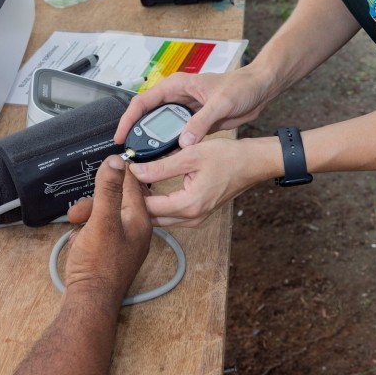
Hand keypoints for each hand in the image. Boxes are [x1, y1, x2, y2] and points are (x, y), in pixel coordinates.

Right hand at [64, 156, 152, 306]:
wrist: (88, 304)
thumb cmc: (98, 265)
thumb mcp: (102, 220)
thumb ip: (108, 190)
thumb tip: (116, 160)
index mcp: (140, 220)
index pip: (132, 184)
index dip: (115, 174)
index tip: (101, 166)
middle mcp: (136, 231)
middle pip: (115, 201)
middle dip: (93, 203)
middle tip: (77, 212)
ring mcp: (124, 244)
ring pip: (104, 217)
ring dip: (86, 218)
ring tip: (74, 229)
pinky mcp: (111, 255)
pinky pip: (98, 233)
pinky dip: (86, 235)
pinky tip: (78, 244)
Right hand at [114, 64, 275, 149]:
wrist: (259, 89)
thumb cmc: (241, 86)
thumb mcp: (221, 103)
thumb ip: (201, 122)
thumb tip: (184, 141)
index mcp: (177, 85)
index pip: (143, 101)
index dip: (128, 119)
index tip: (120, 136)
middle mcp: (177, 98)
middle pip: (148, 117)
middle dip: (139, 135)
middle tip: (132, 154)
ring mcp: (185, 111)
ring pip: (161, 128)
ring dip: (155, 143)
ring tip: (147, 160)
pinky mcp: (195, 123)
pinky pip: (177, 136)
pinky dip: (171, 147)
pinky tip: (167, 159)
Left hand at [127, 133, 280, 227]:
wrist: (252, 163)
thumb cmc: (229, 158)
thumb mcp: (191, 156)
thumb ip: (161, 166)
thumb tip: (136, 170)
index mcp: (189, 205)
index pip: (148, 207)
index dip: (132, 191)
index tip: (123, 176)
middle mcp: (192, 218)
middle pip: (152, 217)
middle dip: (136, 201)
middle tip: (125, 182)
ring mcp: (196, 218)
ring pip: (161, 218)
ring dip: (148, 203)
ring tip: (137, 183)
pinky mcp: (199, 214)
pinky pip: (172, 215)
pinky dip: (160, 204)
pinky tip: (153, 188)